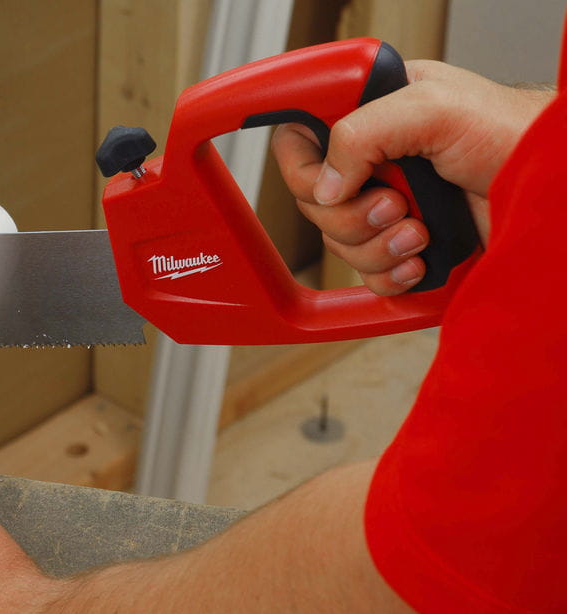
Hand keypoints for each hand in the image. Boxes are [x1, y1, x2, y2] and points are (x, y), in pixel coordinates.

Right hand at [271, 60, 553, 294]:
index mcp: (369, 115)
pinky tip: (421, 258)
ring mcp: (386, 207)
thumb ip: (362, 132)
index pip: (298, 141)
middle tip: (395, 203)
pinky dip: (391, 274)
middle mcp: (372, 162)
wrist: (548, 191)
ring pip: (337, 244)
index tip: (333, 180)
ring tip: (420, 230)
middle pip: (313, 203)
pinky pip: (368, 276)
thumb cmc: (509, 134)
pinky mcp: (403, 247)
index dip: (302, 167)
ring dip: (377, 246)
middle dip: (351, 214)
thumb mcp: (431, 110)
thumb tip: (324, 184)